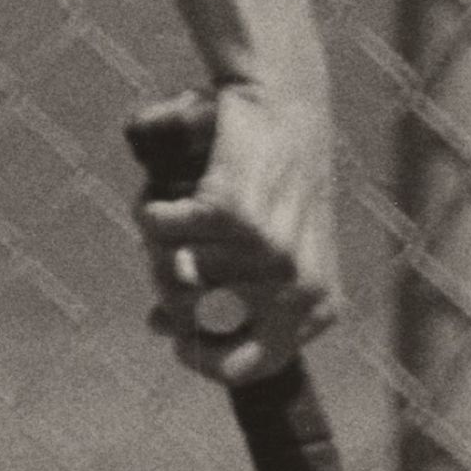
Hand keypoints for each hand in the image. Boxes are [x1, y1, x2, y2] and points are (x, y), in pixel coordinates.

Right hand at [127, 80, 338, 385]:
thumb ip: (234, 295)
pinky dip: (151, 211)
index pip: (253, 366)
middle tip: (164, 267)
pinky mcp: (229, 215)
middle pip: (198, 327)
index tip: (180, 342)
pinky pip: (157, 230)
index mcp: (319, 305)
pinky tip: (167, 194)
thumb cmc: (276, 178)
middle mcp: (297, 287)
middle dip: (169, 302)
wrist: (286, 104)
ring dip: (157, 247)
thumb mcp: (276, 247)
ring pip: (171, 276)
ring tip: (171, 217)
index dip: (205, 359)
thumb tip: (162, 327)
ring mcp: (265, 254)